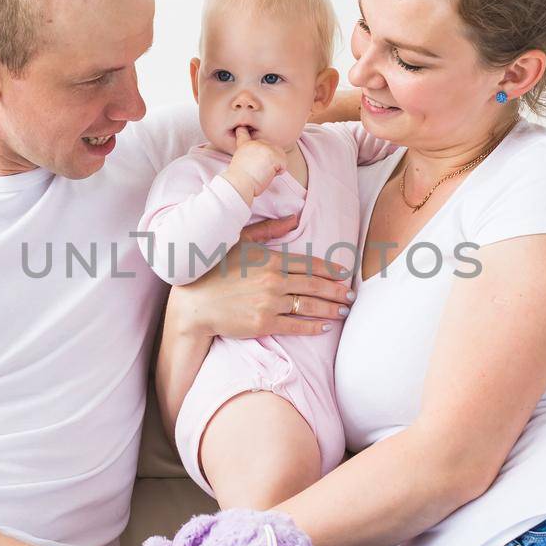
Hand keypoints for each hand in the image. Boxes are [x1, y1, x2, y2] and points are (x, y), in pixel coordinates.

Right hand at [168, 219, 354, 339]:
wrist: (194, 303)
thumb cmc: (215, 270)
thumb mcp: (241, 241)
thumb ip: (269, 230)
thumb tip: (294, 218)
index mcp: (270, 259)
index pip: (309, 264)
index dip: (330, 269)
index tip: (344, 274)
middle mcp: (273, 280)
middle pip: (314, 285)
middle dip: (336, 291)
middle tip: (351, 295)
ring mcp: (269, 303)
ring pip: (308, 306)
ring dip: (329, 309)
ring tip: (343, 311)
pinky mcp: (263, 324)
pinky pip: (295, 325)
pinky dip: (312, 327)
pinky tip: (324, 327)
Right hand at [225, 126, 286, 197]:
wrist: (239, 183)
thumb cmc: (240, 180)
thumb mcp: (241, 163)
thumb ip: (251, 156)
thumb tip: (262, 161)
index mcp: (245, 145)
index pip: (243, 133)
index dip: (243, 131)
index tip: (241, 127)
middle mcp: (255, 143)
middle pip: (272, 148)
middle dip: (270, 160)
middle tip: (259, 171)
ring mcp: (265, 148)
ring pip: (280, 155)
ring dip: (276, 166)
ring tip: (264, 173)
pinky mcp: (273, 155)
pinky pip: (284, 164)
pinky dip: (279, 172)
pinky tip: (267, 175)